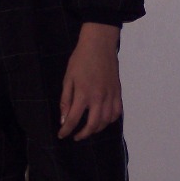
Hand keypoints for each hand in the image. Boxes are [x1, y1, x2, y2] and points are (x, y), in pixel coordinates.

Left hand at [58, 22, 122, 140]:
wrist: (100, 44)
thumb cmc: (80, 59)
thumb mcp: (68, 78)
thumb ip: (66, 100)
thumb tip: (64, 118)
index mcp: (83, 94)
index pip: (74, 119)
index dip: (66, 130)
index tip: (61, 135)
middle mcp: (99, 97)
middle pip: (93, 125)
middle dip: (83, 134)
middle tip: (76, 136)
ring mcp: (110, 95)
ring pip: (107, 120)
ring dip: (97, 129)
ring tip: (89, 129)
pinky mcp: (118, 91)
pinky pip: (117, 111)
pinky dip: (111, 119)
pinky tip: (104, 119)